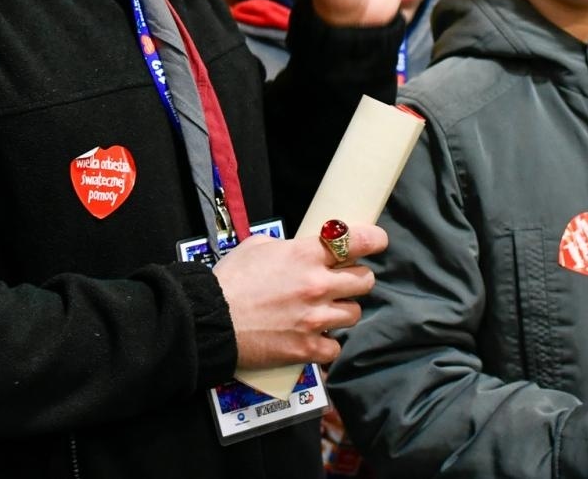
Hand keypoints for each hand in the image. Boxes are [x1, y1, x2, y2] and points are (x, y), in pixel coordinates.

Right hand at [213, 221, 387, 368]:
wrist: (210, 320)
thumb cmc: (229, 281)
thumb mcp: (258, 247)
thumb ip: (289, 247)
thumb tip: (301, 250)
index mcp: (306, 255)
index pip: (357, 241)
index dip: (373, 240)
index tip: (377, 242)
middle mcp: (318, 286)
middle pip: (364, 281)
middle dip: (355, 280)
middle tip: (341, 283)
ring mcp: (315, 319)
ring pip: (354, 314)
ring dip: (341, 312)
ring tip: (323, 312)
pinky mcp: (307, 349)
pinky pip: (335, 348)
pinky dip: (326, 344)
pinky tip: (313, 337)